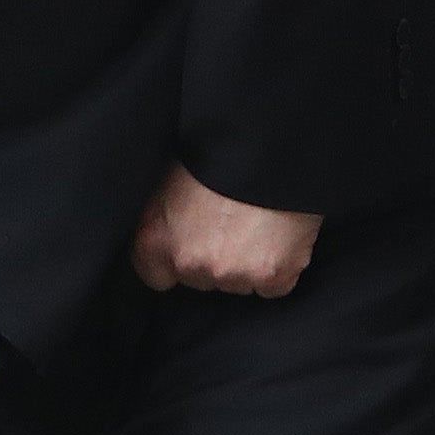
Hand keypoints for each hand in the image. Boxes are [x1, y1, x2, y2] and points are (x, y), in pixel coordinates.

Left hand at [132, 165, 322, 295]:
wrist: (269, 148)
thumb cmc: (215, 152)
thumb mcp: (169, 179)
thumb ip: (163, 215)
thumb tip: (168, 226)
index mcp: (154, 240)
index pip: (157, 275)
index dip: (177, 259)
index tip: (192, 243)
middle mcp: (188, 263)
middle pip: (200, 279)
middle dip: (215, 260)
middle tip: (232, 224)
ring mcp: (231, 274)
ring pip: (238, 283)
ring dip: (247, 265)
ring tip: (258, 225)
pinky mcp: (271, 277)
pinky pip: (273, 286)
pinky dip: (280, 268)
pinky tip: (280, 237)